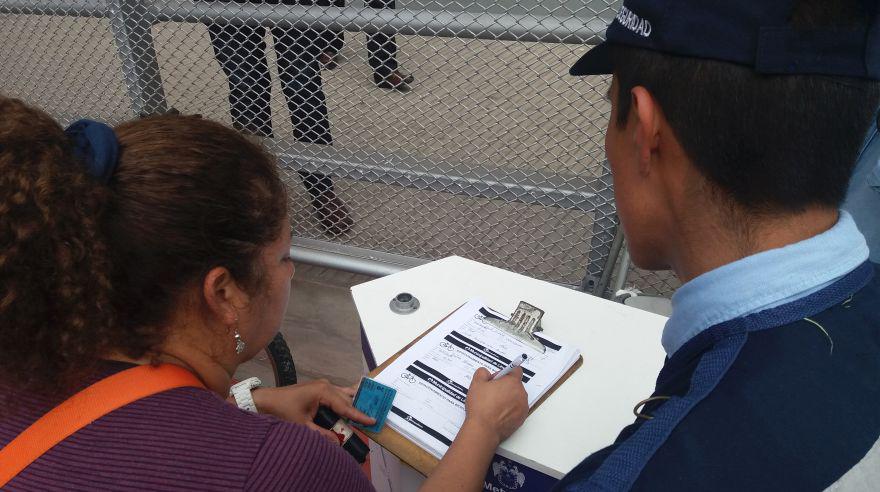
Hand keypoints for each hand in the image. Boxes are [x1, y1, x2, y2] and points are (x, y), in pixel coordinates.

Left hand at [251, 380, 374, 442]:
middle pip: (346, 399)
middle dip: (358, 410)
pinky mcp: (319, 388)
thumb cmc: (283, 410)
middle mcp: (326, 385)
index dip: (359, 415)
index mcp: (323, 391)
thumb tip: (338, 443)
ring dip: (353, 403)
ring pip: (343, 395)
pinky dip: (344, 400)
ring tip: (367, 409)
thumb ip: (321, 433)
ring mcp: (323, 385)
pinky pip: (337, 394)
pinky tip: (353, 403)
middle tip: (372, 418)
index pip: (345, 406)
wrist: (267, 400)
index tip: (373, 421)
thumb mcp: (302, 425)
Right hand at [464, 367, 527, 443]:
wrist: (483, 429)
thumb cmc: (481, 407)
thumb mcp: (476, 384)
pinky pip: (517, 410)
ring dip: (508, 399)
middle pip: (515, 385)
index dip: (505, 373)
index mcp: (512, 382)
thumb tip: (486, 373)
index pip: (516, 370)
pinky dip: (509, 410)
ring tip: (493, 405)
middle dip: (505, 387)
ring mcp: (523, 407)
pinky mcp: (521, 419)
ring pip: (516, 398)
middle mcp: (521, 394)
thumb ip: (482, 373)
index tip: (497, 379)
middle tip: (491, 393)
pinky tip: (497, 414)